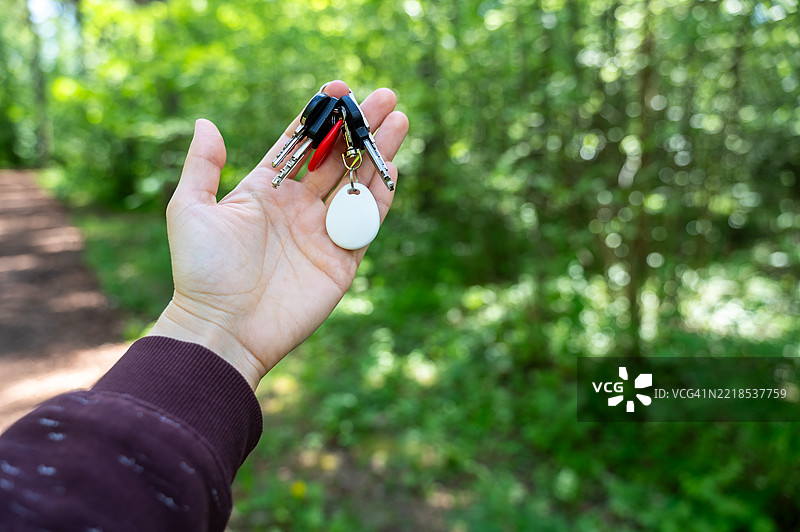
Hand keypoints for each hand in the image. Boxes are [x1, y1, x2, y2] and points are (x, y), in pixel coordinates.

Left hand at [147, 81, 408, 388]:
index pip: (299, 144)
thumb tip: (206, 122)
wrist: (223, 329)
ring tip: (398, 119)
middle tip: (383, 97)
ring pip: (357, 183)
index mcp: (264, 191)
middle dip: (359, 126)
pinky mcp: (341, 260)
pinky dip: (380, 195)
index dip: (319, 116)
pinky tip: (392, 166)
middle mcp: (297, 207)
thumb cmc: (200, 271)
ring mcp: (321, 232)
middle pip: (336, 157)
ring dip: (377, 151)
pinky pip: (366, 222)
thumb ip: (203, 166)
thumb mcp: (189, 210)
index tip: (337, 88)